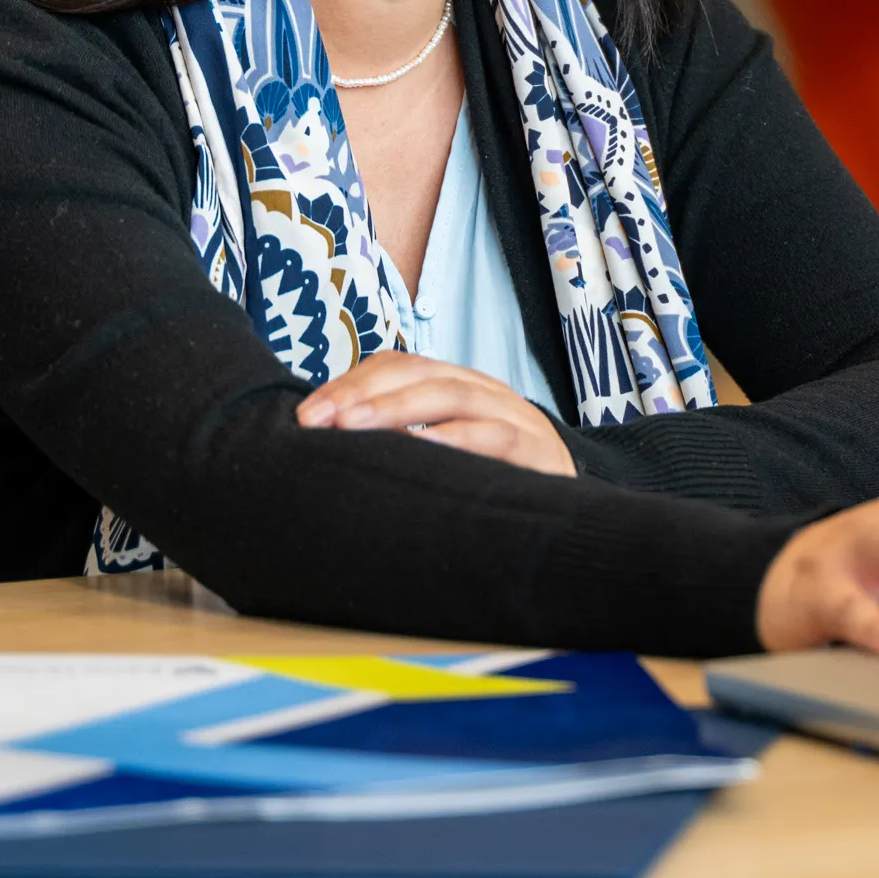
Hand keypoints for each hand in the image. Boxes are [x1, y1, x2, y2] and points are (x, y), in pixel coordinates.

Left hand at [296, 351, 575, 476]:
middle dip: (362, 393)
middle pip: (420, 372)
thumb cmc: (493, 484)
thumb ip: (400, 444)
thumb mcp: (445, 457)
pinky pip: (496, 436)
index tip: (304, 417)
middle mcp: (484, 392)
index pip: (398, 364)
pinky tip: (422, 447)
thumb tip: (323, 449)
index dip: (349, 383)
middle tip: (316, 421)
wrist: (574, 512)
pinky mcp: (539, 450)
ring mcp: (514, 416)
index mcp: (457, 387)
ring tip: (352, 427)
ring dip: (397, 408)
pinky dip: (457, 438)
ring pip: (452, 394)